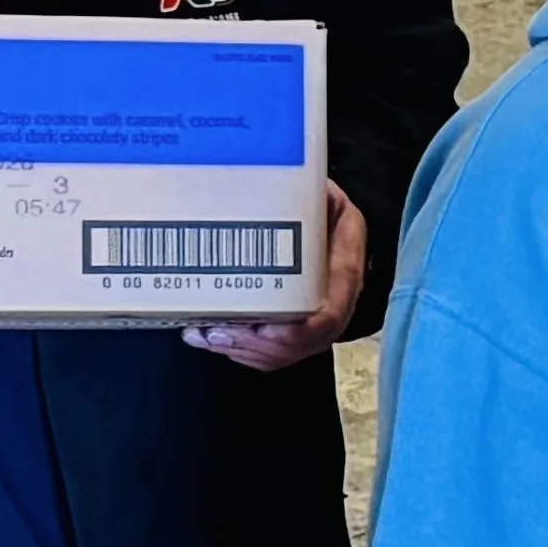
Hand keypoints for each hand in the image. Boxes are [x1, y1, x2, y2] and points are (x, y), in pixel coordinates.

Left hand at [187, 184, 367, 369]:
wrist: (329, 227)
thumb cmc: (320, 210)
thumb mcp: (325, 195)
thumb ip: (313, 196)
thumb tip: (289, 191)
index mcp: (345, 270)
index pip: (330, 316)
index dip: (295, 332)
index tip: (261, 330)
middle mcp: (337, 304)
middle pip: (300, 344)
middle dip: (254, 345)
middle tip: (213, 332)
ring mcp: (319, 323)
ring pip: (283, 354)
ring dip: (240, 349)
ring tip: (202, 335)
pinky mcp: (298, 332)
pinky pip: (271, 354)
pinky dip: (239, 351)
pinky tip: (208, 337)